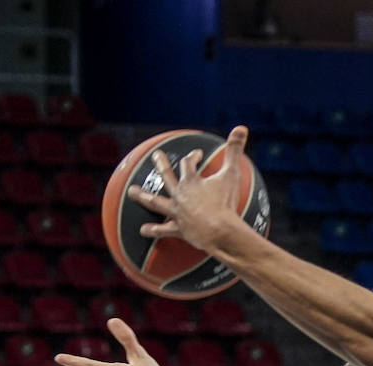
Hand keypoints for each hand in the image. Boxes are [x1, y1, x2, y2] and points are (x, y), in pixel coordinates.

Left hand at [127, 125, 250, 252]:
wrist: (220, 231)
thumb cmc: (226, 203)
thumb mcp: (232, 174)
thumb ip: (234, 151)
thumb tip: (240, 128)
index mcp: (192, 181)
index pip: (188, 164)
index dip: (192, 158)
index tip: (196, 155)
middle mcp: (180, 194)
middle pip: (166, 177)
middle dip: (161, 165)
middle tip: (156, 156)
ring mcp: (177, 212)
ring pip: (156, 202)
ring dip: (143, 196)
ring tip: (132, 191)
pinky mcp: (179, 229)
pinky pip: (163, 230)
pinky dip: (153, 230)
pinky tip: (143, 230)